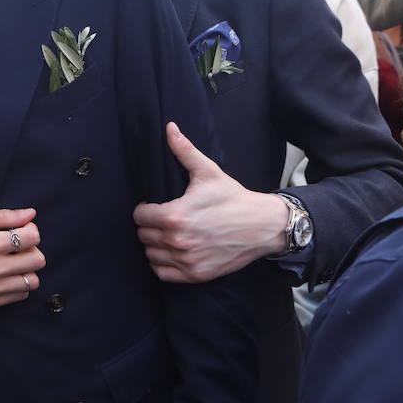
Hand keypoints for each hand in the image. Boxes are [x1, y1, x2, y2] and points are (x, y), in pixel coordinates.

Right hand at [0, 207, 43, 307]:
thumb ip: (2, 216)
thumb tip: (31, 214)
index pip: (31, 238)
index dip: (31, 230)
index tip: (21, 229)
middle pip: (37, 260)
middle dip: (32, 248)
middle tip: (18, 245)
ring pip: (33, 280)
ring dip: (28, 268)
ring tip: (13, 261)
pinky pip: (22, 294)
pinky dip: (19, 282)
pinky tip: (5, 274)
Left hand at [134, 123, 287, 281]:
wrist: (263, 225)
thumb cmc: (233, 197)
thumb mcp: (208, 172)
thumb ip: (184, 151)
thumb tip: (169, 128)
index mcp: (175, 216)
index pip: (139, 216)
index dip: (144, 209)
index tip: (154, 206)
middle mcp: (178, 241)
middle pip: (143, 235)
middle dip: (150, 226)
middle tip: (162, 220)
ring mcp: (187, 260)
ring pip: (151, 255)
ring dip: (155, 245)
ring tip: (167, 235)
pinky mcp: (196, 274)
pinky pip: (163, 274)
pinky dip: (163, 265)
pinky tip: (171, 252)